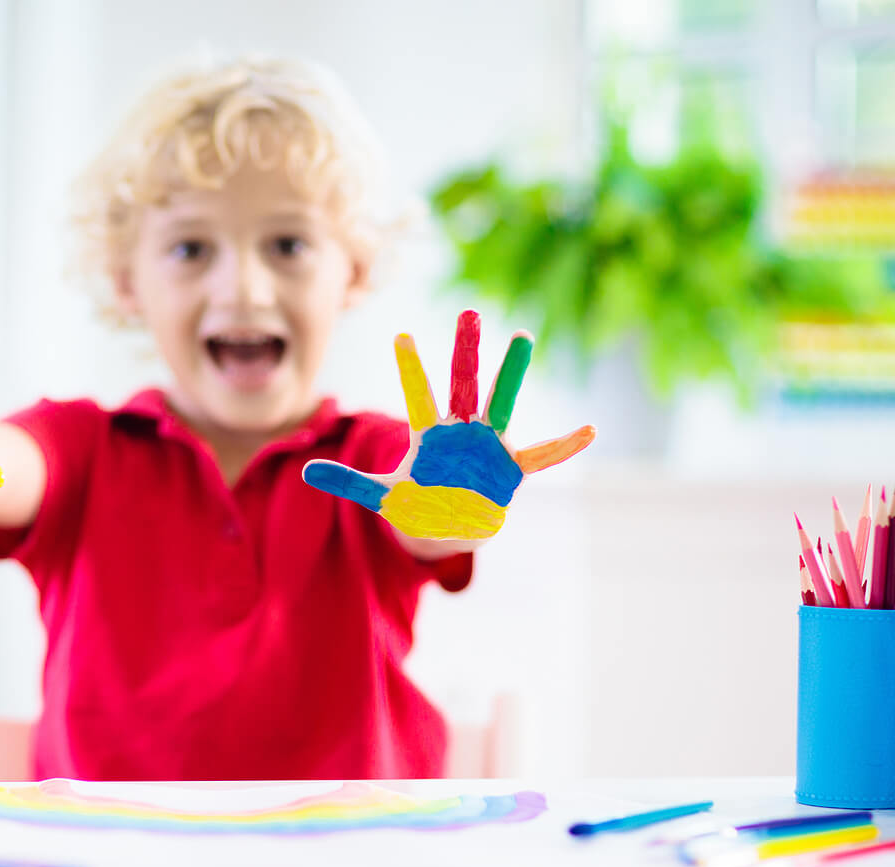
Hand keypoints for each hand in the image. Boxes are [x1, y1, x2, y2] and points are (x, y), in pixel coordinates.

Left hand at [303, 311, 593, 540]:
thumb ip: (345, 481)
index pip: (418, 396)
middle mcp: (462, 430)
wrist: (450, 526)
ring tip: (522, 338)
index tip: (401, 336)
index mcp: (431, 435)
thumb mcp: (380, 494)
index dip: (411, 369)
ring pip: (502, 403)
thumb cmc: (418, 502)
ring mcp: (489, 446)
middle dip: (465, 350)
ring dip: (510, 374)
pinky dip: (565, 446)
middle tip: (468, 312)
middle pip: (462, 384)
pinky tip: (590, 430)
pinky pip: (542, 456)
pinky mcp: (510, 469)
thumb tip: (304, 471)